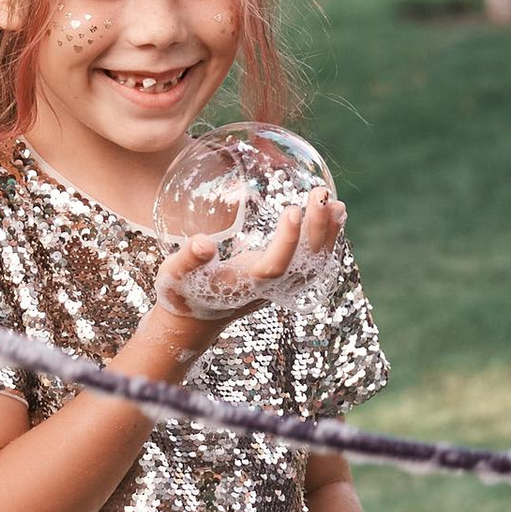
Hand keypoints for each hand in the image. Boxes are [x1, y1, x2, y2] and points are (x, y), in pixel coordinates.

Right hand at [154, 190, 340, 330]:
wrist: (198, 318)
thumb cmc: (183, 293)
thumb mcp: (175, 274)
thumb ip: (188, 258)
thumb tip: (203, 242)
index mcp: (243, 284)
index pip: (274, 266)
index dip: (287, 241)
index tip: (293, 209)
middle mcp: (268, 288)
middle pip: (303, 265)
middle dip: (317, 230)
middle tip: (321, 193)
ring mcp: (279, 286)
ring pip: (314, 265)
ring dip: (328, 234)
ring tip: (336, 203)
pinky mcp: (283, 279)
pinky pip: (313, 261)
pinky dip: (325, 239)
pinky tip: (334, 216)